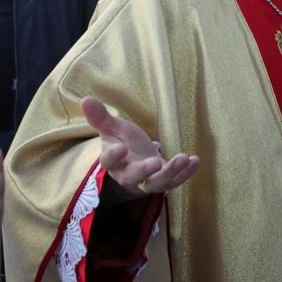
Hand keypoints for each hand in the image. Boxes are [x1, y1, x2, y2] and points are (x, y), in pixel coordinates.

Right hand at [84, 98, 199, 199]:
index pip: (109, 162)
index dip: (114, 156)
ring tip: (184, 158)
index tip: (120, 147)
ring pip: (157, 183)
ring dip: (171, 172)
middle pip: (133, 177)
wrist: (136, 160)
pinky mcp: (164, 182)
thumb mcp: (113, 129)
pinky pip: (175, 182)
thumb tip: (85, 99)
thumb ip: (101, 117)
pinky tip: (195, 161)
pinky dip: (186, 173)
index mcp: (113, 162)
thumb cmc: (122, 142)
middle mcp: (128, 175)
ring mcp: (147, 181)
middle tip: (155, 163)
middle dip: (144, 171)